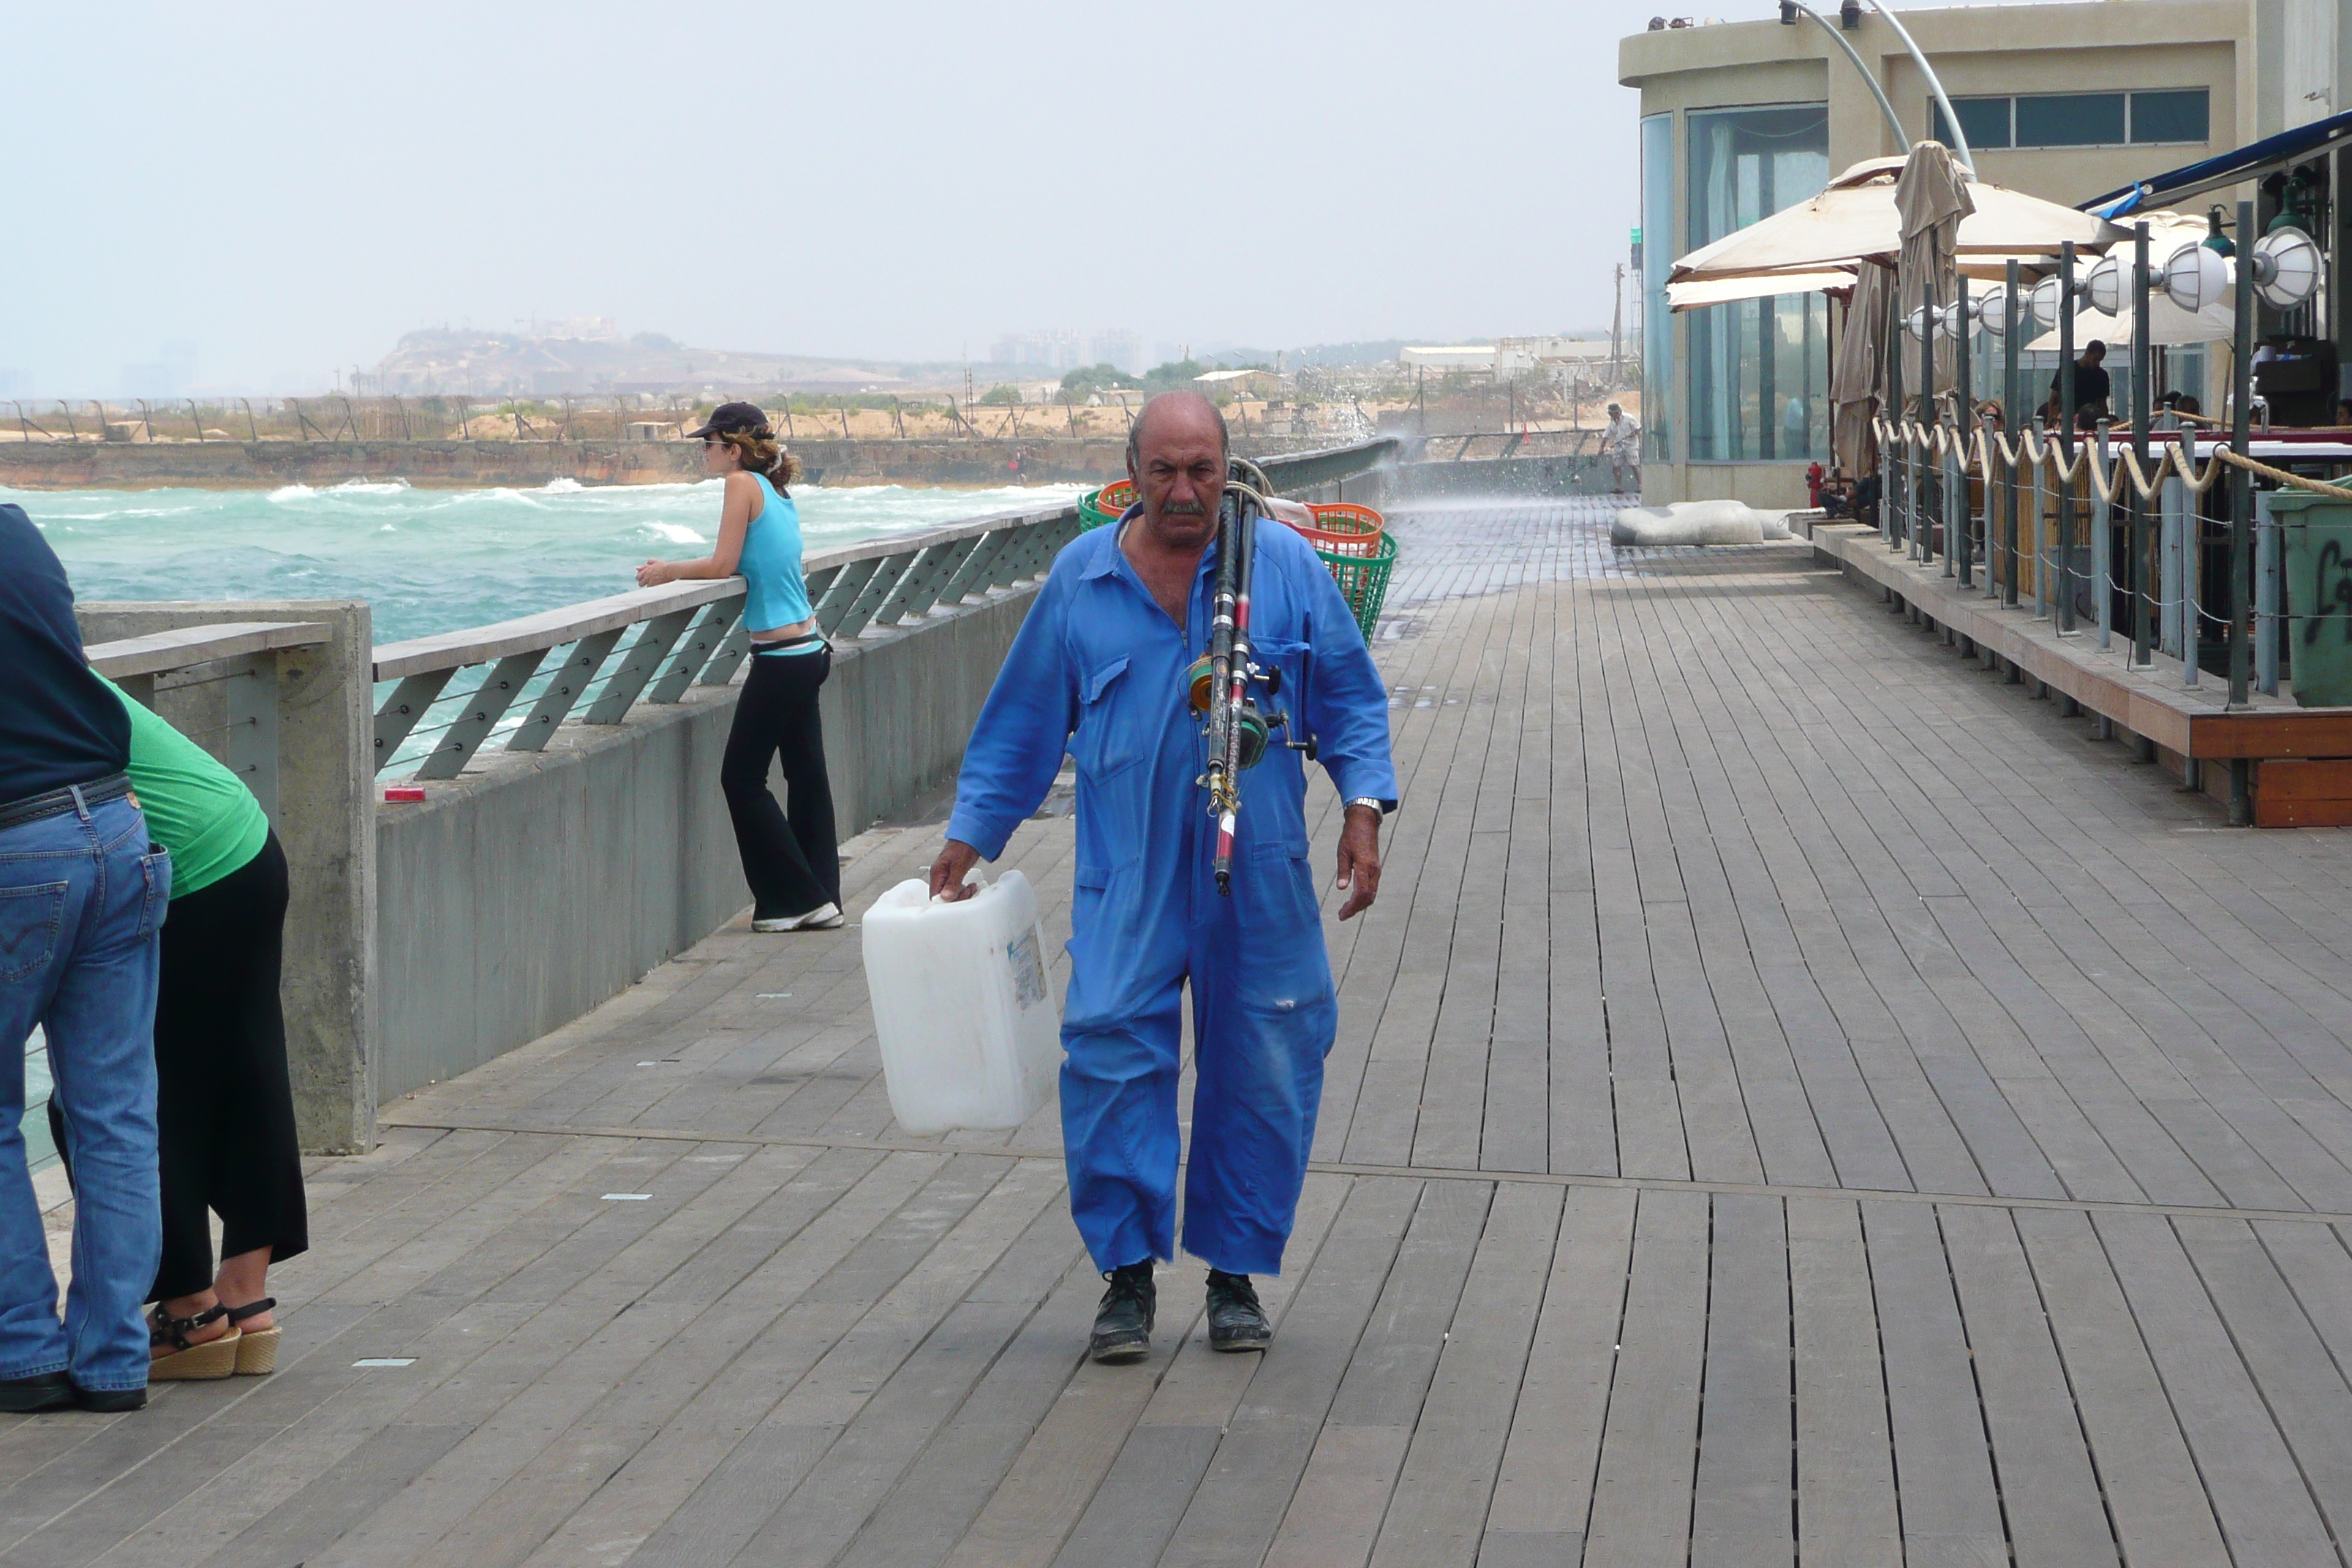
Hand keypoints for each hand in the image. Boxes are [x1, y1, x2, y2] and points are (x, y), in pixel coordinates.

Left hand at [635, 559, 670, 586]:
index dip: (640, 578)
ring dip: (649, 586)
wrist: (671, 570)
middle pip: (640, 584)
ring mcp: (651, 583)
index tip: (644, 577)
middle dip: (643, 583)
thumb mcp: (654, 561)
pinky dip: (654, 588)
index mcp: (645, 571)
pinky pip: (652, 590)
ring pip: (647, 587)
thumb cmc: (664, 565)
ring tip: (655, 583)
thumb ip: (645, 565)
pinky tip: (658, 585)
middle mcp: (647, 578)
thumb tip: (637, 568)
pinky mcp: (656, 587)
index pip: (637, 577)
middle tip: (648, 581)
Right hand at [929, 839, 981, 901]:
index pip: (935, 896)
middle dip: (957, 898)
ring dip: (962, 895)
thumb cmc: (963, 845)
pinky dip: (965, 891)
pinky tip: (971, 887)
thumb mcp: (959, 865)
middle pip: (943, 897)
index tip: (958, 900)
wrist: (971, 836)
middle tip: (968, 892)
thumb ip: (952, 882)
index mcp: (937, 873)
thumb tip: (946, 897)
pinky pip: (956, 890)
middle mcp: (939, 876)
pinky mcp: (953, 877)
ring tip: (971, 888)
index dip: (946, 902)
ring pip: (951, 895)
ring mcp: (946, 877)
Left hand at [1335, 804, 1381, 920]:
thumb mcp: (1343, 852)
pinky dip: (1364, 897)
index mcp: (1364, 866)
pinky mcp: (1375, 869)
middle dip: (1355, 909)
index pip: (1361, 893)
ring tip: (1346, 910)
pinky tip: (1354, 899)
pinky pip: (1372, 888)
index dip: (1352, 907)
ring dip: (1360, 904)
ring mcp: (1376, 870)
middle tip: (1342, 915)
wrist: (1365, 822)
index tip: (1342, 914)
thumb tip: (1342, 888)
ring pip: (1371, 894)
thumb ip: (1343, 871)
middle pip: (1368, 897)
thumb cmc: (1351, 836)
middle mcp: (1373, 870)